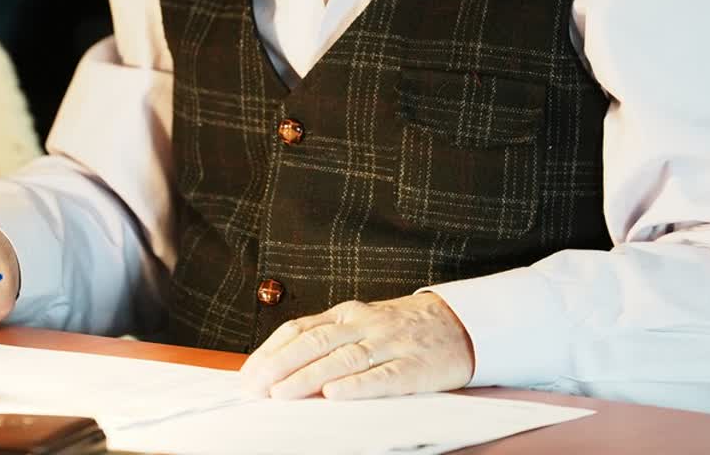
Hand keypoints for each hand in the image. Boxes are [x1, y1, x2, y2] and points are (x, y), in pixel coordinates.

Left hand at [239, 292, 474, 399]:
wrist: (461, 324)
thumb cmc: (403, 329)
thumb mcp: (362, 325)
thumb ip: (327, 341)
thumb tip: (280, 367)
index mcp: (347, 315)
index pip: (300, 329)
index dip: (271, 352)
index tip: (248, 375)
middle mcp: (364, 325)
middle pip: (315, 342)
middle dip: (280, 366)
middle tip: (256, 387)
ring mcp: (389, 344)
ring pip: (342, 359)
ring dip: (309, 377)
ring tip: (283, 394)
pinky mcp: (414, 367)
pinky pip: (383, 376)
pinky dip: (357, 385)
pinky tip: (336, 394)